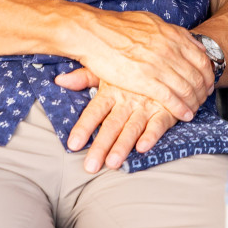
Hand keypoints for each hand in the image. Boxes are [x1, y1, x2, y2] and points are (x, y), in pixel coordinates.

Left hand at [58, 72, 177, 171]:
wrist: (167, 61)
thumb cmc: (133, 70)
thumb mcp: (109, 70)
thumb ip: (84, 78)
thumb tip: (59, 80)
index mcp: (111, 89)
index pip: (94, 111)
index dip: (84, 127)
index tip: (73, 145)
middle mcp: (127, 99)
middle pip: (112, 125)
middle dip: (101, 146)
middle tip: (91, 166)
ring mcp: (147, 105)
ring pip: (132, 127)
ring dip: (123, 146)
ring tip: (112, 163)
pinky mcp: (166, 110)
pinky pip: (158, 124)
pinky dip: (151, 136)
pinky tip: (142, 148)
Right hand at [71, 9, 214, 120]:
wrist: (93, 33)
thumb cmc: (116, 26)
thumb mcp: (149, 21)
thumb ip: (169, 31)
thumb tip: (184, 37)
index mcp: (171, 35)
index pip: (201, 58)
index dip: (208, 73)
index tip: (208, 81)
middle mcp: (169, 49)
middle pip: (197, 75)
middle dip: (203, 90)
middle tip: (203, 98)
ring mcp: (158, 65)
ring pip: (187, 88)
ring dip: (194, 102)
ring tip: (195, 109)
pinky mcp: (145, 81)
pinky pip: (171, 98)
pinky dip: (181, 109)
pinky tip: (184, 115)